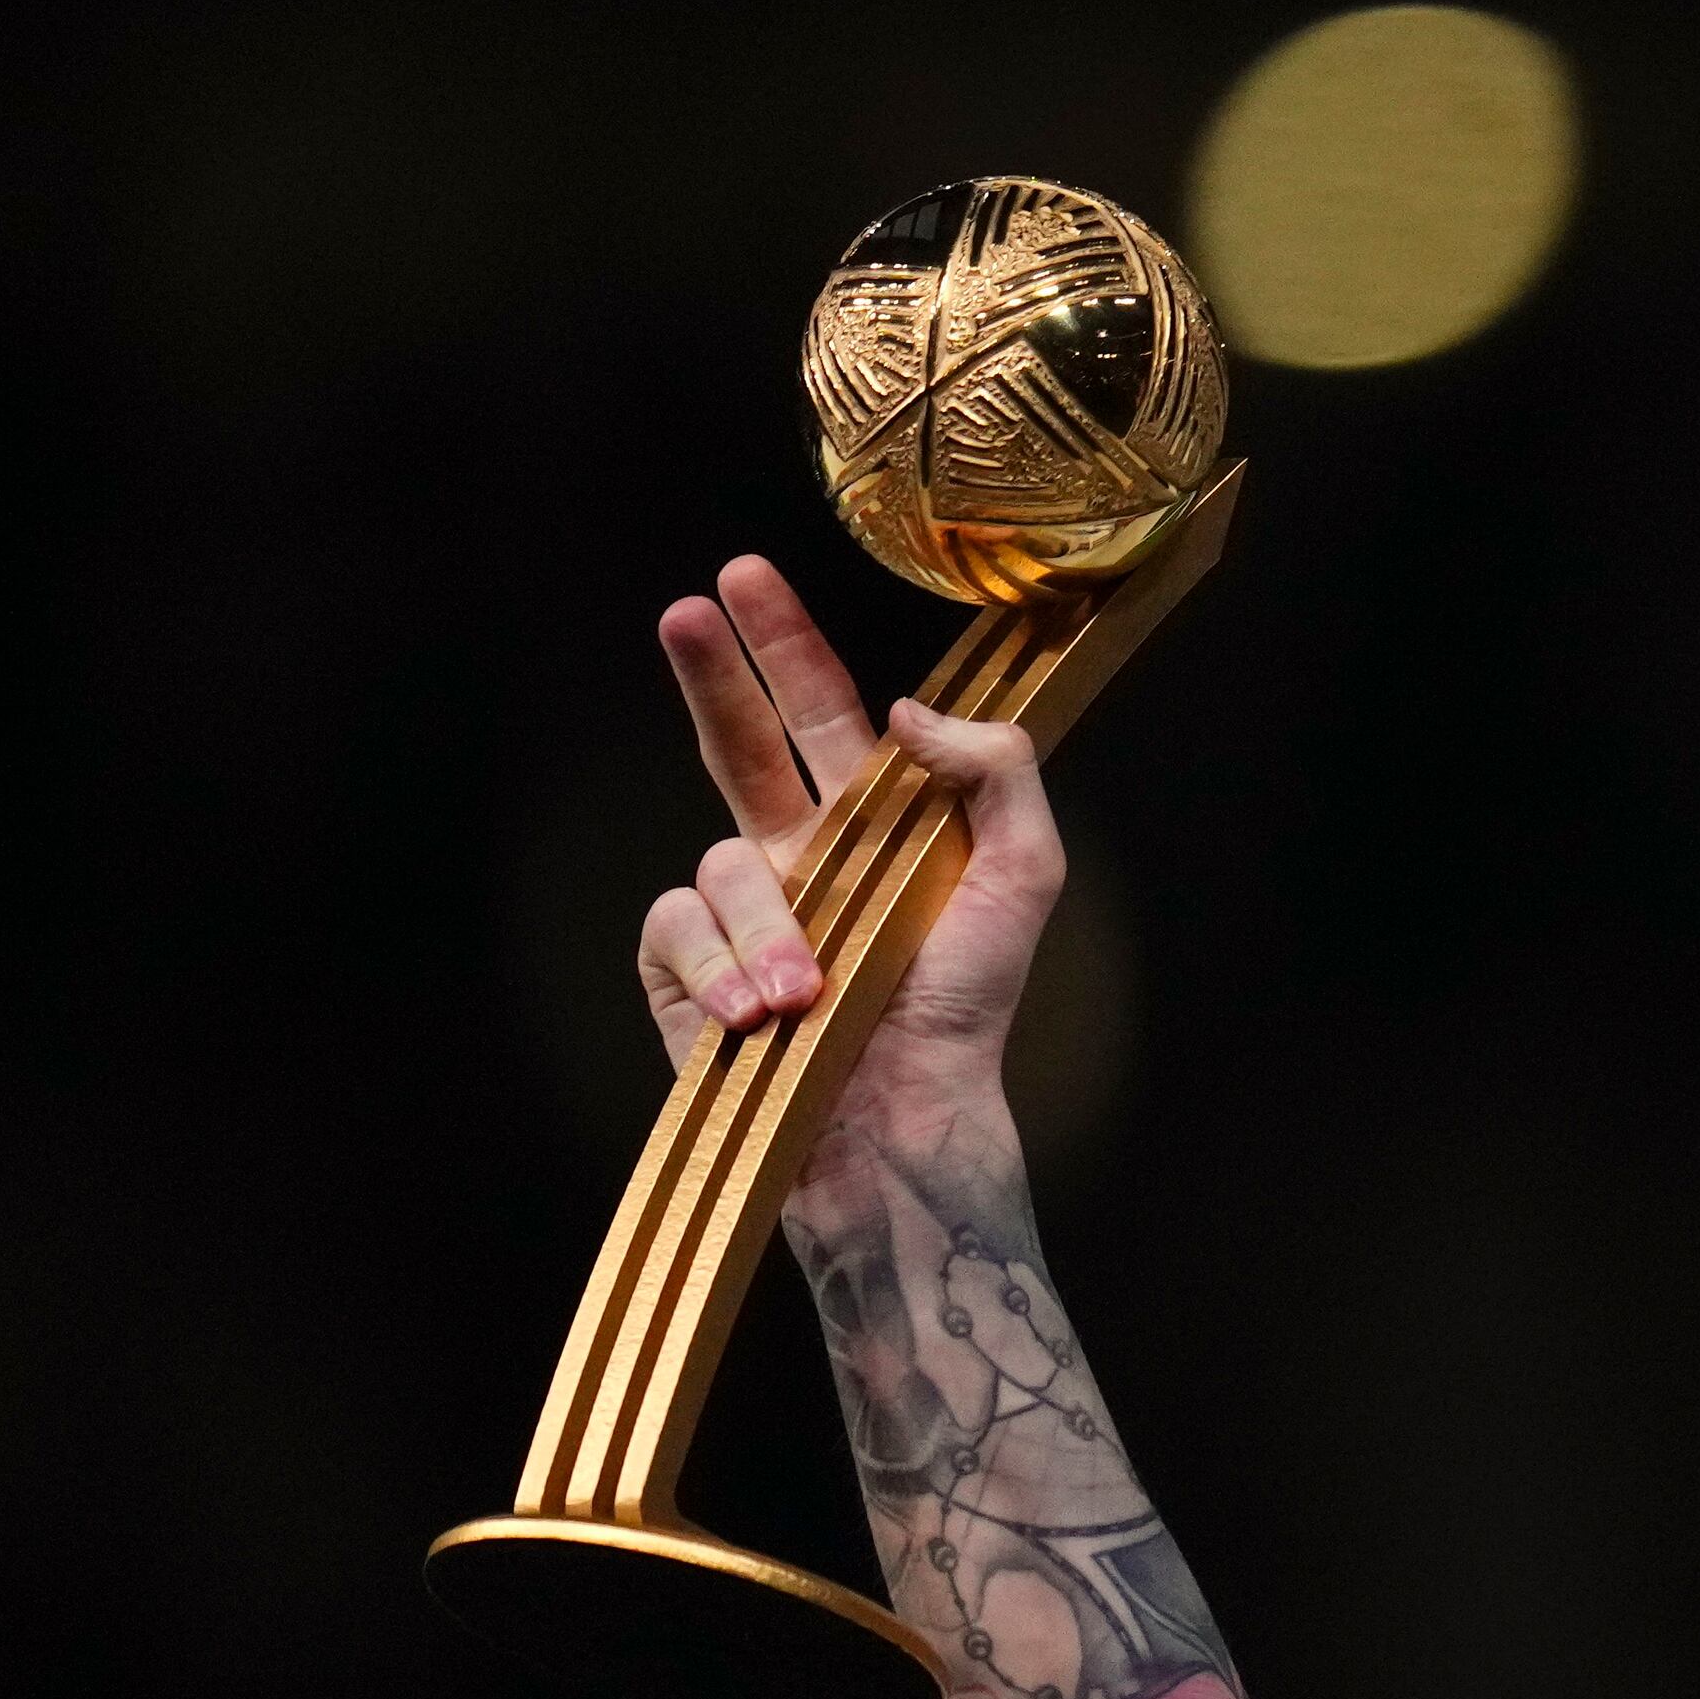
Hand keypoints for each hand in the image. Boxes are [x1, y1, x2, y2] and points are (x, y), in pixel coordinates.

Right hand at [634, 558, 1063, 1108]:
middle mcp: (797, 860)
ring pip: (720, 865)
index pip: (819, 716)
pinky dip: (716, 973)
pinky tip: (754, 1019)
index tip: (744, 577)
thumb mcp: (1023, 876)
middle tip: (687, 611)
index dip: (784, 646)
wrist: (906, 1121)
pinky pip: (676, 933)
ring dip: (766, 929)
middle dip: (712, 674)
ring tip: (807, 995)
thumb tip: (909, 711)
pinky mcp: (688, 976)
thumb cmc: (966, 1008)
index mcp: (871, 828)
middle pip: (735, 743)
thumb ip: (994, 774)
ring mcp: (739, 918)